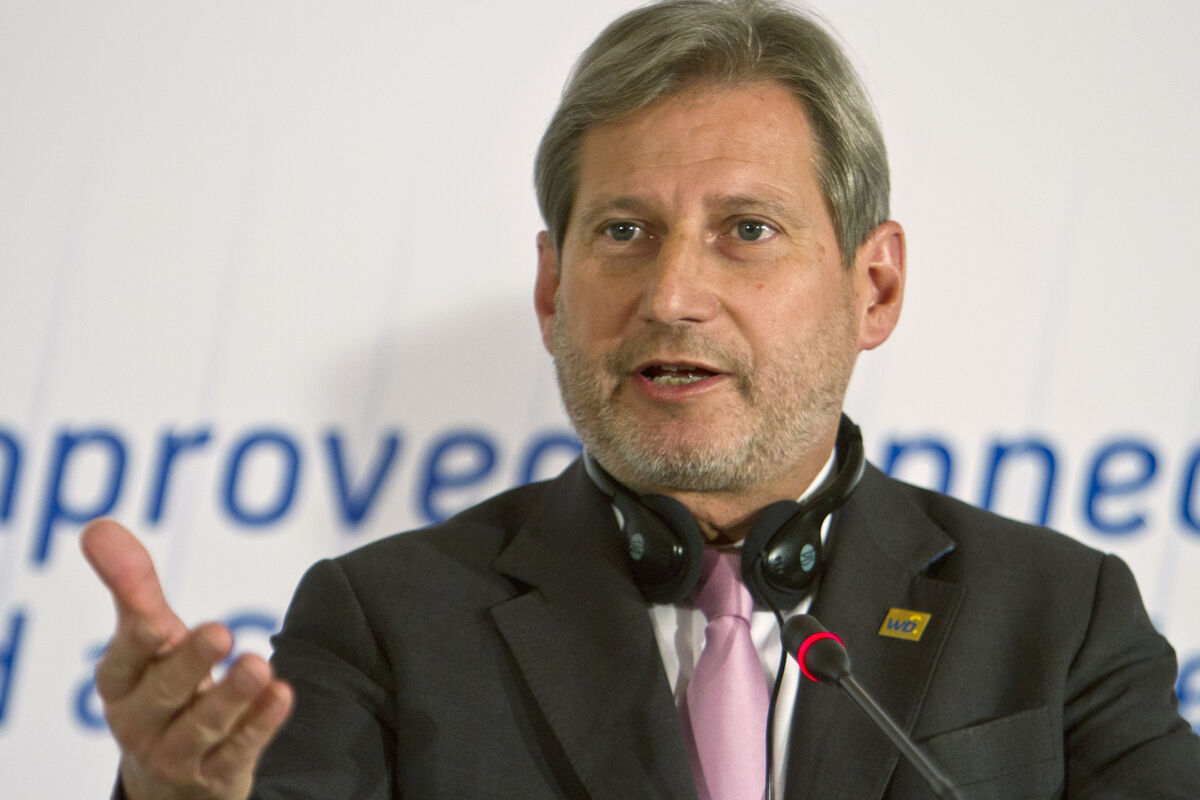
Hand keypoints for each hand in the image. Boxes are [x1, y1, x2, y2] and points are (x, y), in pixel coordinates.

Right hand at [81, 519, 292, 799]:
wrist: (171, 778)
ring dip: (232, 695)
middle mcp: (141, 721)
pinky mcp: (217, 775)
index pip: (124, 661)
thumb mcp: (146, 638)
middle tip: (221, 631)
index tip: (156, 620)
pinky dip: (259, 725)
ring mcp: (178, 753)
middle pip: (163, 693)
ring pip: (203, 725)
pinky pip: (237, 752)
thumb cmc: (158, 687)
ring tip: (260, 664)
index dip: (138, 642)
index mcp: (119, 683)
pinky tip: (282, 695)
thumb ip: (132, 585)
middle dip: (190, 663)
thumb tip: (99, 526)